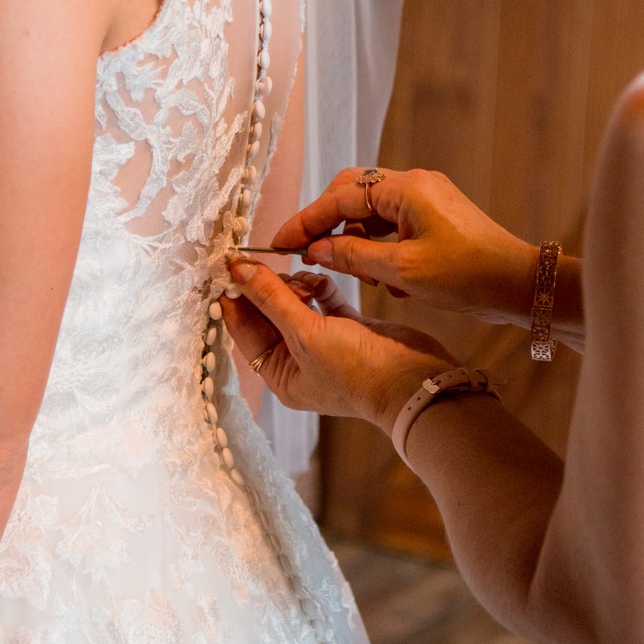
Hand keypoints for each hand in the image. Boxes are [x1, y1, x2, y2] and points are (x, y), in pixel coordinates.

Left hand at [222, 263, 455, 431]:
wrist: (415, 381)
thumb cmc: (358, 371)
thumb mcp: (306, 334)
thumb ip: (272, 299)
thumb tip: (239, 271)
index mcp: (280, 375)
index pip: (245, 331)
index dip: (235, 298)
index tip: (227, 266)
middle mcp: (299, 361)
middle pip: (269, 314)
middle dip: (267, 289)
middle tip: (263, 263)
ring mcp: (325, 343)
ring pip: (297, 304)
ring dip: (295, 286)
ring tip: (302, 279)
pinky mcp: (349, 327)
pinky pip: (325, 300)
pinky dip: (321, 287)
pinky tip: (321, 278)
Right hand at [270, 167, 540, 322]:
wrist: (520, 285)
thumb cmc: (468, 277)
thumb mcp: (402, 272)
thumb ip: (353, 256)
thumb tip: (316, 248)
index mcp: (405, 189)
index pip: (340, 197)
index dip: (306, 221)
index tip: (280, 243)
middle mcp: (414, 184)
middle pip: (352, 194)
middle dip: (328, 224)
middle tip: (307, 253)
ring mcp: (426, 198)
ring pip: (371, 212)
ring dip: (356, 241)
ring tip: (357, 276)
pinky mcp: (435, 216)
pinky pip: (392, 225)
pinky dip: (379, 248)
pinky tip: (384, 281)